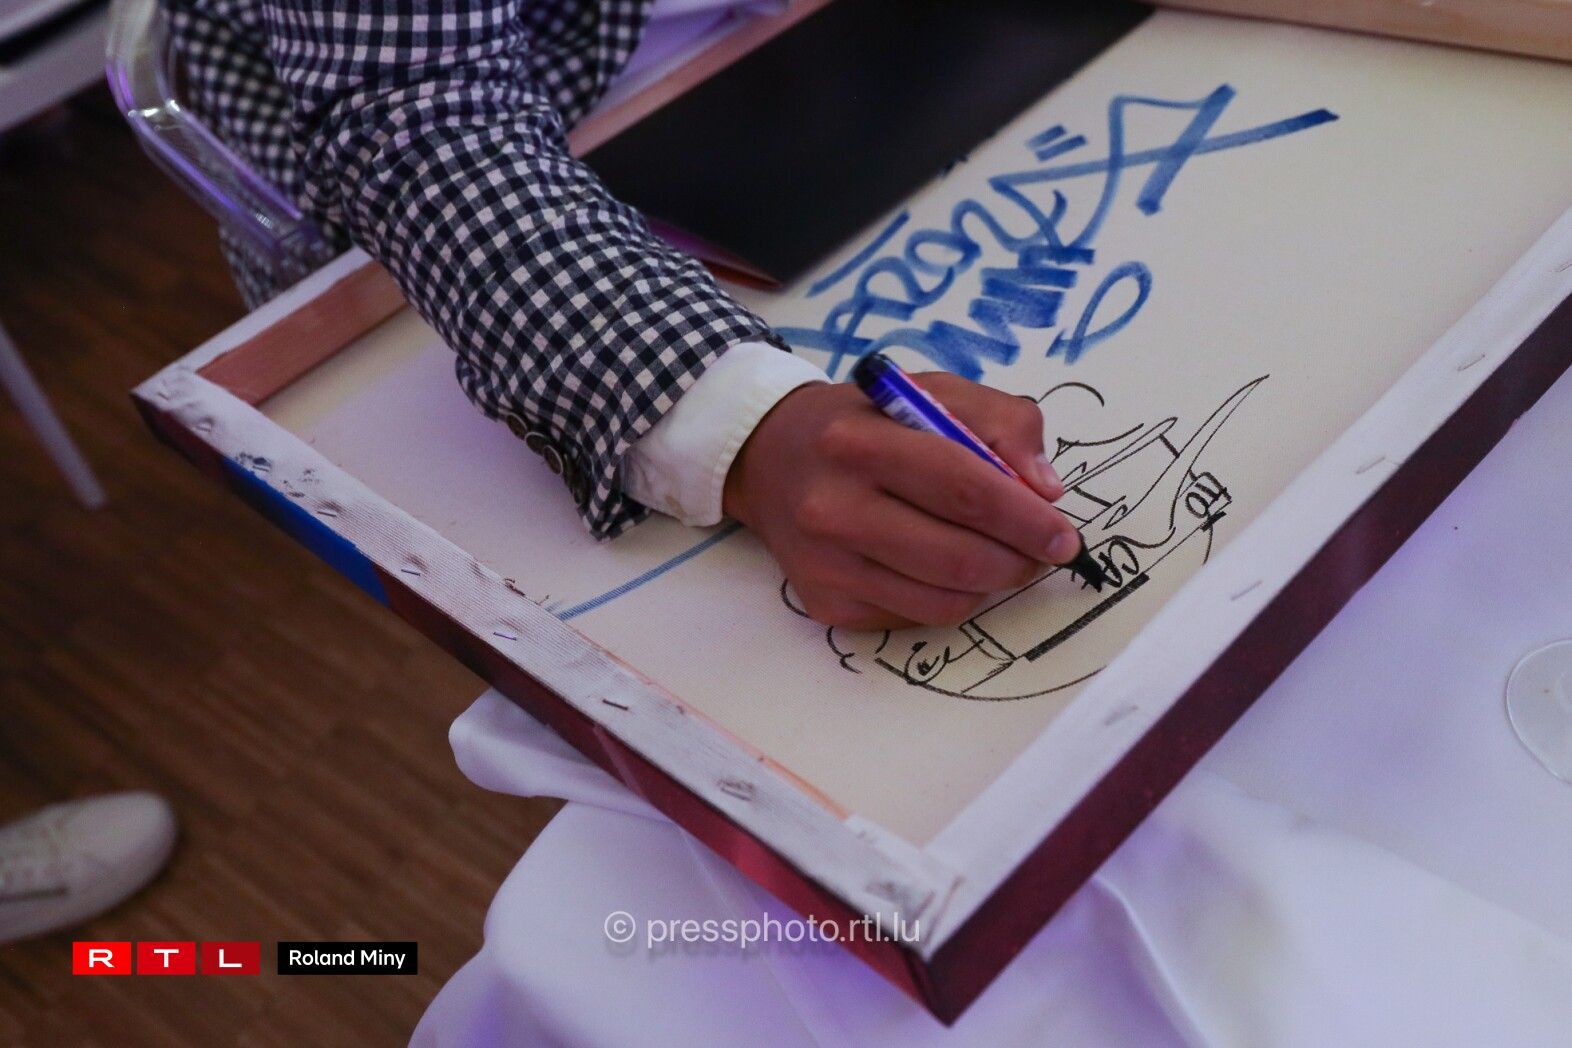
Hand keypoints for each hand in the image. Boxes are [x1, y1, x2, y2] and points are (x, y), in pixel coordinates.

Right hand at [723, 372, 1080, 628]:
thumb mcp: (930, 393)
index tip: (1063, 535)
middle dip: (1019, 561)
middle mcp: (831, 507)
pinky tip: (945, 568)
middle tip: (1042, 552)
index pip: (963, 488)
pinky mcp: (824, 602)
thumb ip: (1002, 422)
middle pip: (957, 557)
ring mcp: (825, 563)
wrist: (770, 458)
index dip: (1025, 518)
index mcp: (858, 441)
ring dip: (991, 584)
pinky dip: (949, 598)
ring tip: (999, 557)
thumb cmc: (866, 423)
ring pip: (943, 600)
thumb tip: (1045, 490)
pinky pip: (915, 617)